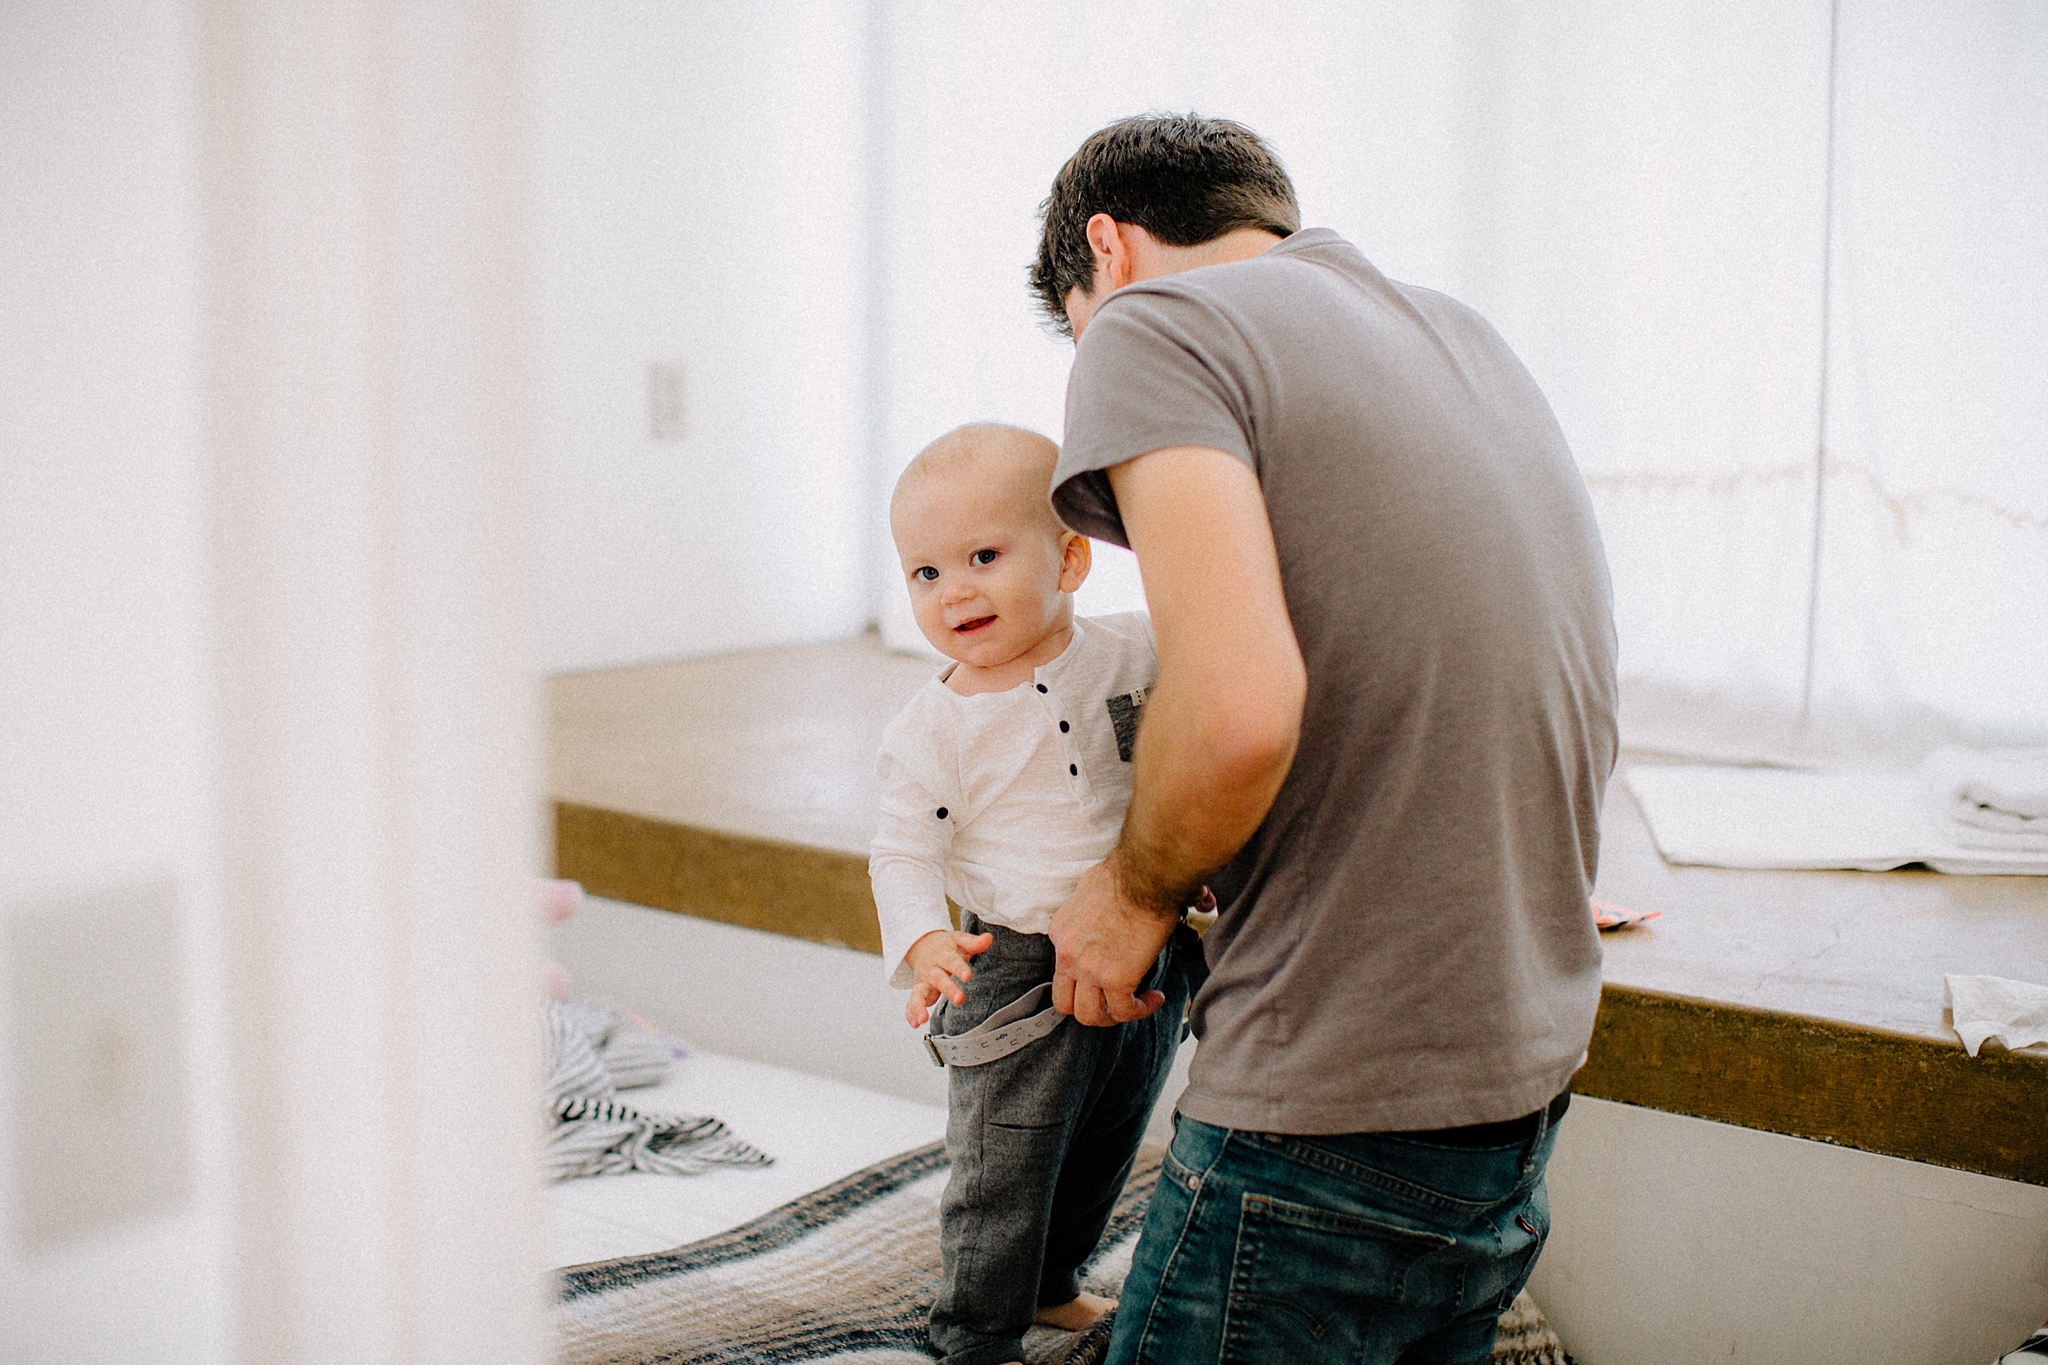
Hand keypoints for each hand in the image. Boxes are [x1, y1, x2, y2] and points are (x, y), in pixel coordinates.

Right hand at [904, 928, 993, 1027]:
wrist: (922, 945)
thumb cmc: (946, 946)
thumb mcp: (959, 940)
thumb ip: (973, 943)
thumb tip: (989, 938)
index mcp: (943, 955)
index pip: (952, 961)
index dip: (959, 968)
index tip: (968, 976)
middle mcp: (931, 969)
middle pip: (938, 978)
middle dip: (948, 989)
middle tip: (960, 999)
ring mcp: (923, 981)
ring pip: (919, 993)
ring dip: (919, 1005)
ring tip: (923, 1018)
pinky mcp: (918, 992)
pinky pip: (911, 1002)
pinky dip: (911, 1013)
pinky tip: (915, 1023)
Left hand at [1049, 862, 1176, 1026]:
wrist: (1144, 876)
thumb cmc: (1126, 874)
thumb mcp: (1089, 889)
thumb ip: (1087, 905)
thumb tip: (1101, 910)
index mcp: (1060, 931)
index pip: (1062, 968)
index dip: (1085, 976)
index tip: (1108, 973)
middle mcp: (1067, 953)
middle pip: (1064, 1001)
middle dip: (1088, 1008)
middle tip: (1112, 1003)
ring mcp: (1088, 969)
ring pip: (1088, 1015)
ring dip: (1112, 1016)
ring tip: (1133, 1006)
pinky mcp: (1115, 979)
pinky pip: (1123, 1011)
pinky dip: (1140, 1011)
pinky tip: (1155, 998)